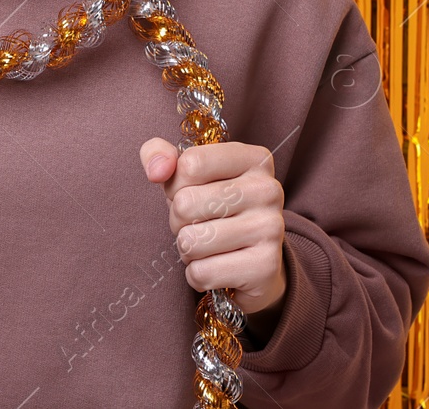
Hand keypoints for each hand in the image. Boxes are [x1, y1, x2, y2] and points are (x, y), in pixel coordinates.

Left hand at [140, 138, 286, 316]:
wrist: (253, 262)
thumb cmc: (211, 208)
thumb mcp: (185, 172)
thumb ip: (159, 154)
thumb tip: (156, 171)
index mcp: (253, 159)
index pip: (190, 164)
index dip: (175, 185)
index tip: (190, 191)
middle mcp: (268, 190)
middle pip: (185, 203)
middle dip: (178, 220)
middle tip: (198, 224)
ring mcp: (271, 228)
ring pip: (191, 241)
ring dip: (187, 249)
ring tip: (208, 246)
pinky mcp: (266, 267)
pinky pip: (201, 272)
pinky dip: (197, 274)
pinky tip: (216, 267)